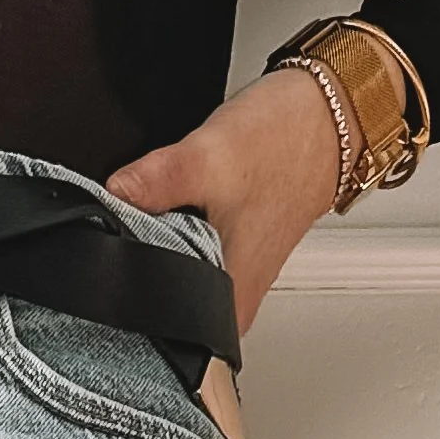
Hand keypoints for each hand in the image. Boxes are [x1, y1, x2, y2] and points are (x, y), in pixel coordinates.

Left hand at [108, 68, 343, 339]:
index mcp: (228, 306)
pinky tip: (182, 209)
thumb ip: (157, 181)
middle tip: (145, 221)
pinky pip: (185, 254)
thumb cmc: (284, 144)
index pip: (155, 322)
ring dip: (157, 244)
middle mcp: (232, 305)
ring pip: (170, 274)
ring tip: (168, 211)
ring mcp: (232, 280)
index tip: (121, 248)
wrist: (325, 116)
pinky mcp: (229, 255)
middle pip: (157, 299)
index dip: (127, 286)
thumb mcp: (210, 157)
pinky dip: (176, 231)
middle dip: (138, 262)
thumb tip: (114, 195)